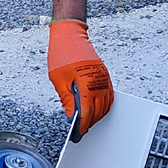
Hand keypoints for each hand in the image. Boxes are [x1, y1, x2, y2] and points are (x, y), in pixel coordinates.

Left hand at [47, 19, 112, 136]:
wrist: (70, 35)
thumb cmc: (62, 53)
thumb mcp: (59, 80)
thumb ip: (67, 100)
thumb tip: (72, 114)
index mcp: (87, 84)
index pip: (88, 111)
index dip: (83, 125)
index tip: (79, 132)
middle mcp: (99, 81)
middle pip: (99, 109)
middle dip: (91, 121)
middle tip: (82, 129)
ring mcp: (104, 77)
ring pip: (106, 103)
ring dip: (98, 114)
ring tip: (88, 120)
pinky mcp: (104, 74)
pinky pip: (109, 94)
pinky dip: (104, 104)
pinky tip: (97, 108)